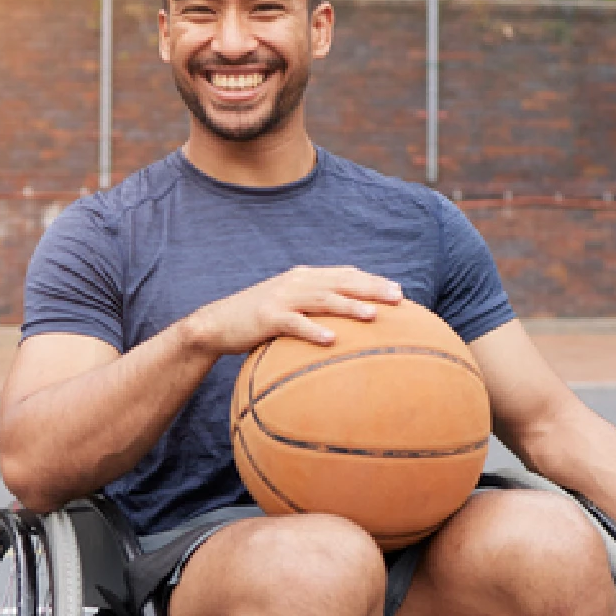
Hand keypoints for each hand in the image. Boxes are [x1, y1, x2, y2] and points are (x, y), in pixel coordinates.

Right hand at [185, 266, 402, 356]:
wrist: (217, 324)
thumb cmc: (258, 321)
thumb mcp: (289, 308)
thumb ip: (314, 309)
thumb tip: (345, 326)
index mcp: (304, 278)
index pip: (345, 274)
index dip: (372, 281)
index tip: (399, 293)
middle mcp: (296, 282)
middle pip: (340, 282)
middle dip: (371, 288)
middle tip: (398, 299)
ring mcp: (282, 298)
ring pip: (322, 299)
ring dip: (349, 305)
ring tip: (373, 315)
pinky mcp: (267, 317)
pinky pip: (295, 324)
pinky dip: (314, 330)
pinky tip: (332, 340)